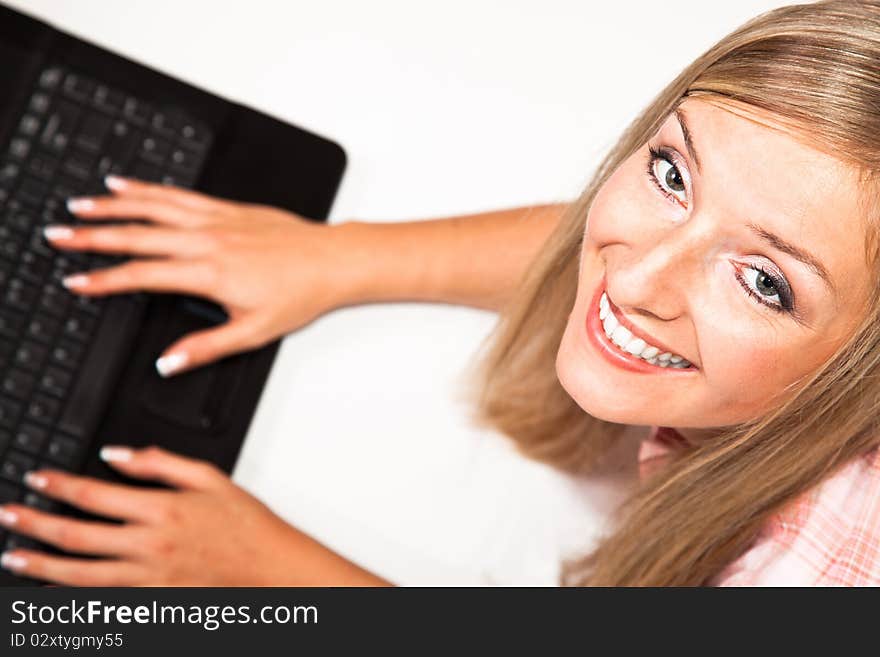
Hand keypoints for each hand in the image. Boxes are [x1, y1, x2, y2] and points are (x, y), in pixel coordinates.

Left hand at [0, 446, 388, 585]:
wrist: (271, 566)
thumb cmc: (246, 522)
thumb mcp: (209, 477)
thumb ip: (160, 462)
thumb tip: (117, 454)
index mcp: (162, 510)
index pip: (96, 495)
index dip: (60, 486)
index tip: (37, 479)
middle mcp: (150, 546)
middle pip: (77, 537)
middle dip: (34, 525)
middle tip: (9, 515)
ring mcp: (149, 579)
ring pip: (80, 575)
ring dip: (41, 566)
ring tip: (13, 558)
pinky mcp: (154, 600)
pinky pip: (104, 599)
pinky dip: (74, 595)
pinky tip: (54, 589)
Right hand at [47, 176, 356, 375]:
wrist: (331, 259)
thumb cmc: (300, 293)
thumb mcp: (254, 332)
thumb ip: (207, 347)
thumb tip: (169, 363)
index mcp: (210, 273)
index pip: (143, 275)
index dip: (104, 280)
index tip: (76, 281)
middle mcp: (207, 241)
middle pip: (138, 235)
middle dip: (92, 236)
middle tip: (58, 236)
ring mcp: (216, 219)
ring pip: (153, 207)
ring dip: (113, 205)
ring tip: (79, 206)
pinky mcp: (227, 207)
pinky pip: (179, 193)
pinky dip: (148, 188)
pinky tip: (126, 184)